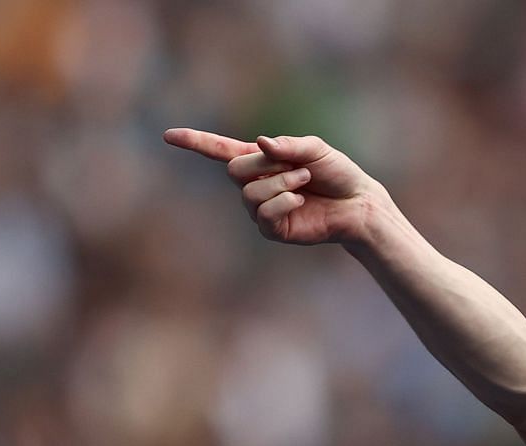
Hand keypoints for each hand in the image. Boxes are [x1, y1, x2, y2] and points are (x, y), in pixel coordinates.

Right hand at [163, 129, 386, 245]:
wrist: (358, 205)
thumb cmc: (338, 174)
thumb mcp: (316, 150)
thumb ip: (288, 145)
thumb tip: (260, 143)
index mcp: (260, 161)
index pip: (220, 150)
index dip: (195, 142)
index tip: (168, 135)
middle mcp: (255, 185)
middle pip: (234, 170)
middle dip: (265, 165)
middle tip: (299, 168)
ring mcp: (262, 209)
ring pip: (249, 193)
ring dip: (281, 183)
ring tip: (306, 184)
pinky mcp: (273, 230)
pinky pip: (263, 215)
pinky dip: (282, 202)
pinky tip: (300, 201)